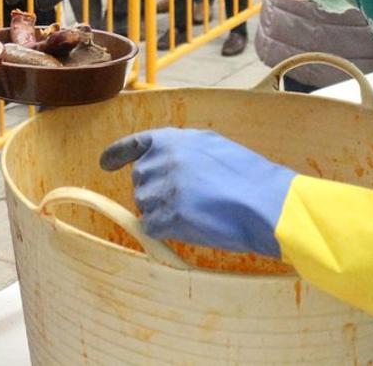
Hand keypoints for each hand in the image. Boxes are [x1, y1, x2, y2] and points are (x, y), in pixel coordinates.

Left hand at [100, 128, 295, 256]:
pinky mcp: (167, 217)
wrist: (267, 203)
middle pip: (139, 182)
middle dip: (156, 192)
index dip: (116, 154)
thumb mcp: (211, 145)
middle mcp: (160, 161)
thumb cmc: (248, 176)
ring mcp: (162, 189)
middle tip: (189, 200)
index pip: (132, 145)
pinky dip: (166, 231)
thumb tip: (162, 160)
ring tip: (196, 212)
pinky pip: (152, 227)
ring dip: (162, 213)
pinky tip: (191, 226)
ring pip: (144, 206)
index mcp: (170, 140)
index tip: (105, 163)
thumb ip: (180, 150)